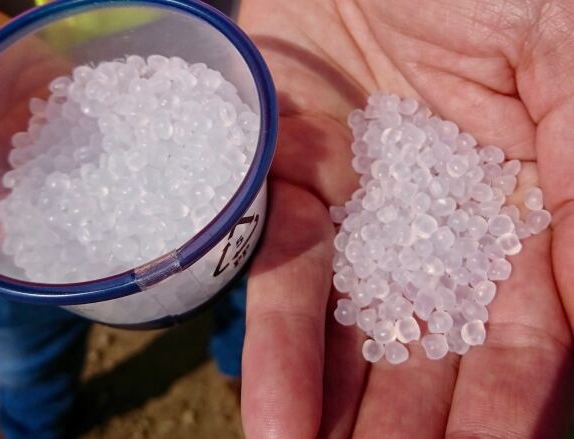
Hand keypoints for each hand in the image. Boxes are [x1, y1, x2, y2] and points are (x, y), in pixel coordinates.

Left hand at [239, 1, 573, 436]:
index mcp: (532, 200)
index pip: (525, 338)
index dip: (504, 411)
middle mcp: (446, 215)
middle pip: (430, 351)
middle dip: (408, 431)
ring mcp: (365, 199)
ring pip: (351, 330)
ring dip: (336, 413)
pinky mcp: (288, 173)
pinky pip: (280, 269)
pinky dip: (278, 346)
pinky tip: (272, 420)